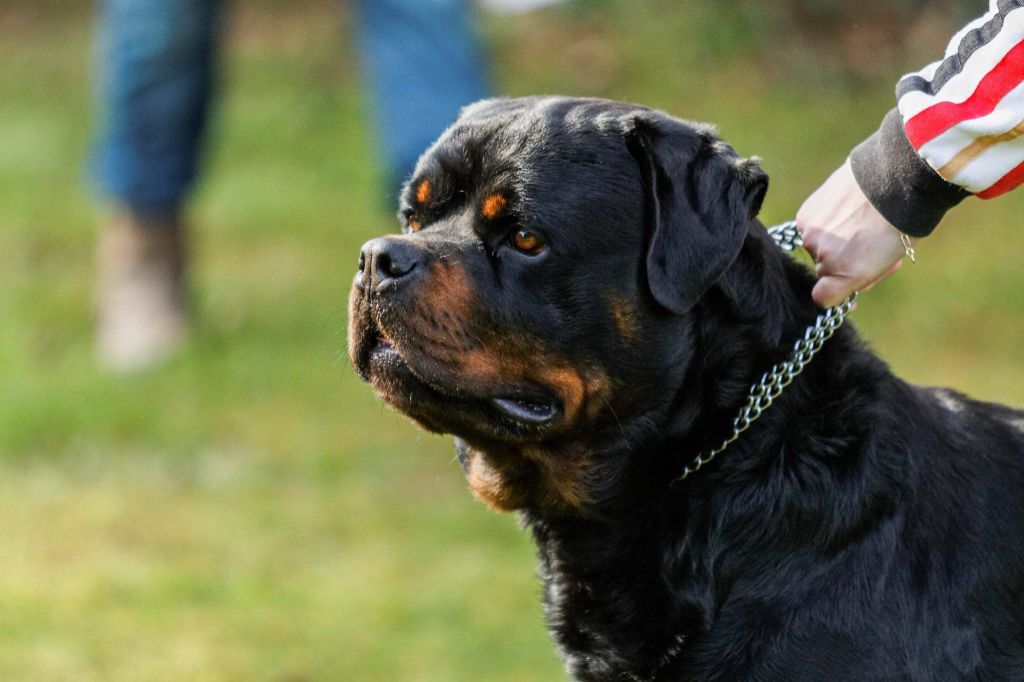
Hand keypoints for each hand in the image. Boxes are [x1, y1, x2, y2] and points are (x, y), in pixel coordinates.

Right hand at [796, 158, 910, 307]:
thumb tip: (844, 282)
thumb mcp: (886, 261)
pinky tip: (845, 208)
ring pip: (817, 246)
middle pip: (822, 269)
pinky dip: (825, 221)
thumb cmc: (900, 223)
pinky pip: (810, 226)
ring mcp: (810, 235)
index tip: (849, 287)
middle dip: (840, 261)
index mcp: (846, 275)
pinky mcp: (804, 215)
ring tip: (857, 220)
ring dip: (832, 239)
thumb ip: (860, 277)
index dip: (836, 294)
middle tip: (866, 243)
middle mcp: (822, 258)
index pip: (822, 297)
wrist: (897, 179)